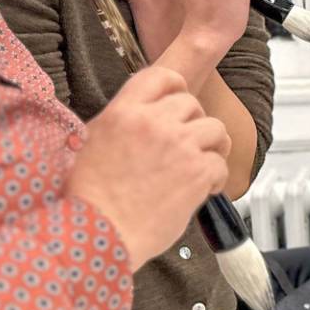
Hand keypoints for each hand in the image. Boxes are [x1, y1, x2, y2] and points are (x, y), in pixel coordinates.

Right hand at [66, 65, 229, 264]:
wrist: (98, 233)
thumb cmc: (88, 199)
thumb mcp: (90, 146)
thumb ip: (119, 126)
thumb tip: (138, 123)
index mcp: (123, 112)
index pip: (160, 76)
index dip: (175, 86)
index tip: (179, 99)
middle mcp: (153, 123)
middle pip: (191, 103)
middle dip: (194, 123)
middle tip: (188, 145)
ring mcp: (178, 145)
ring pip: (215, 129)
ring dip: (213, 146)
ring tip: (202, 164)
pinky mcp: (197, 172)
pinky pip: (221, 163)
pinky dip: (217, 178)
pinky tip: (203, 189)